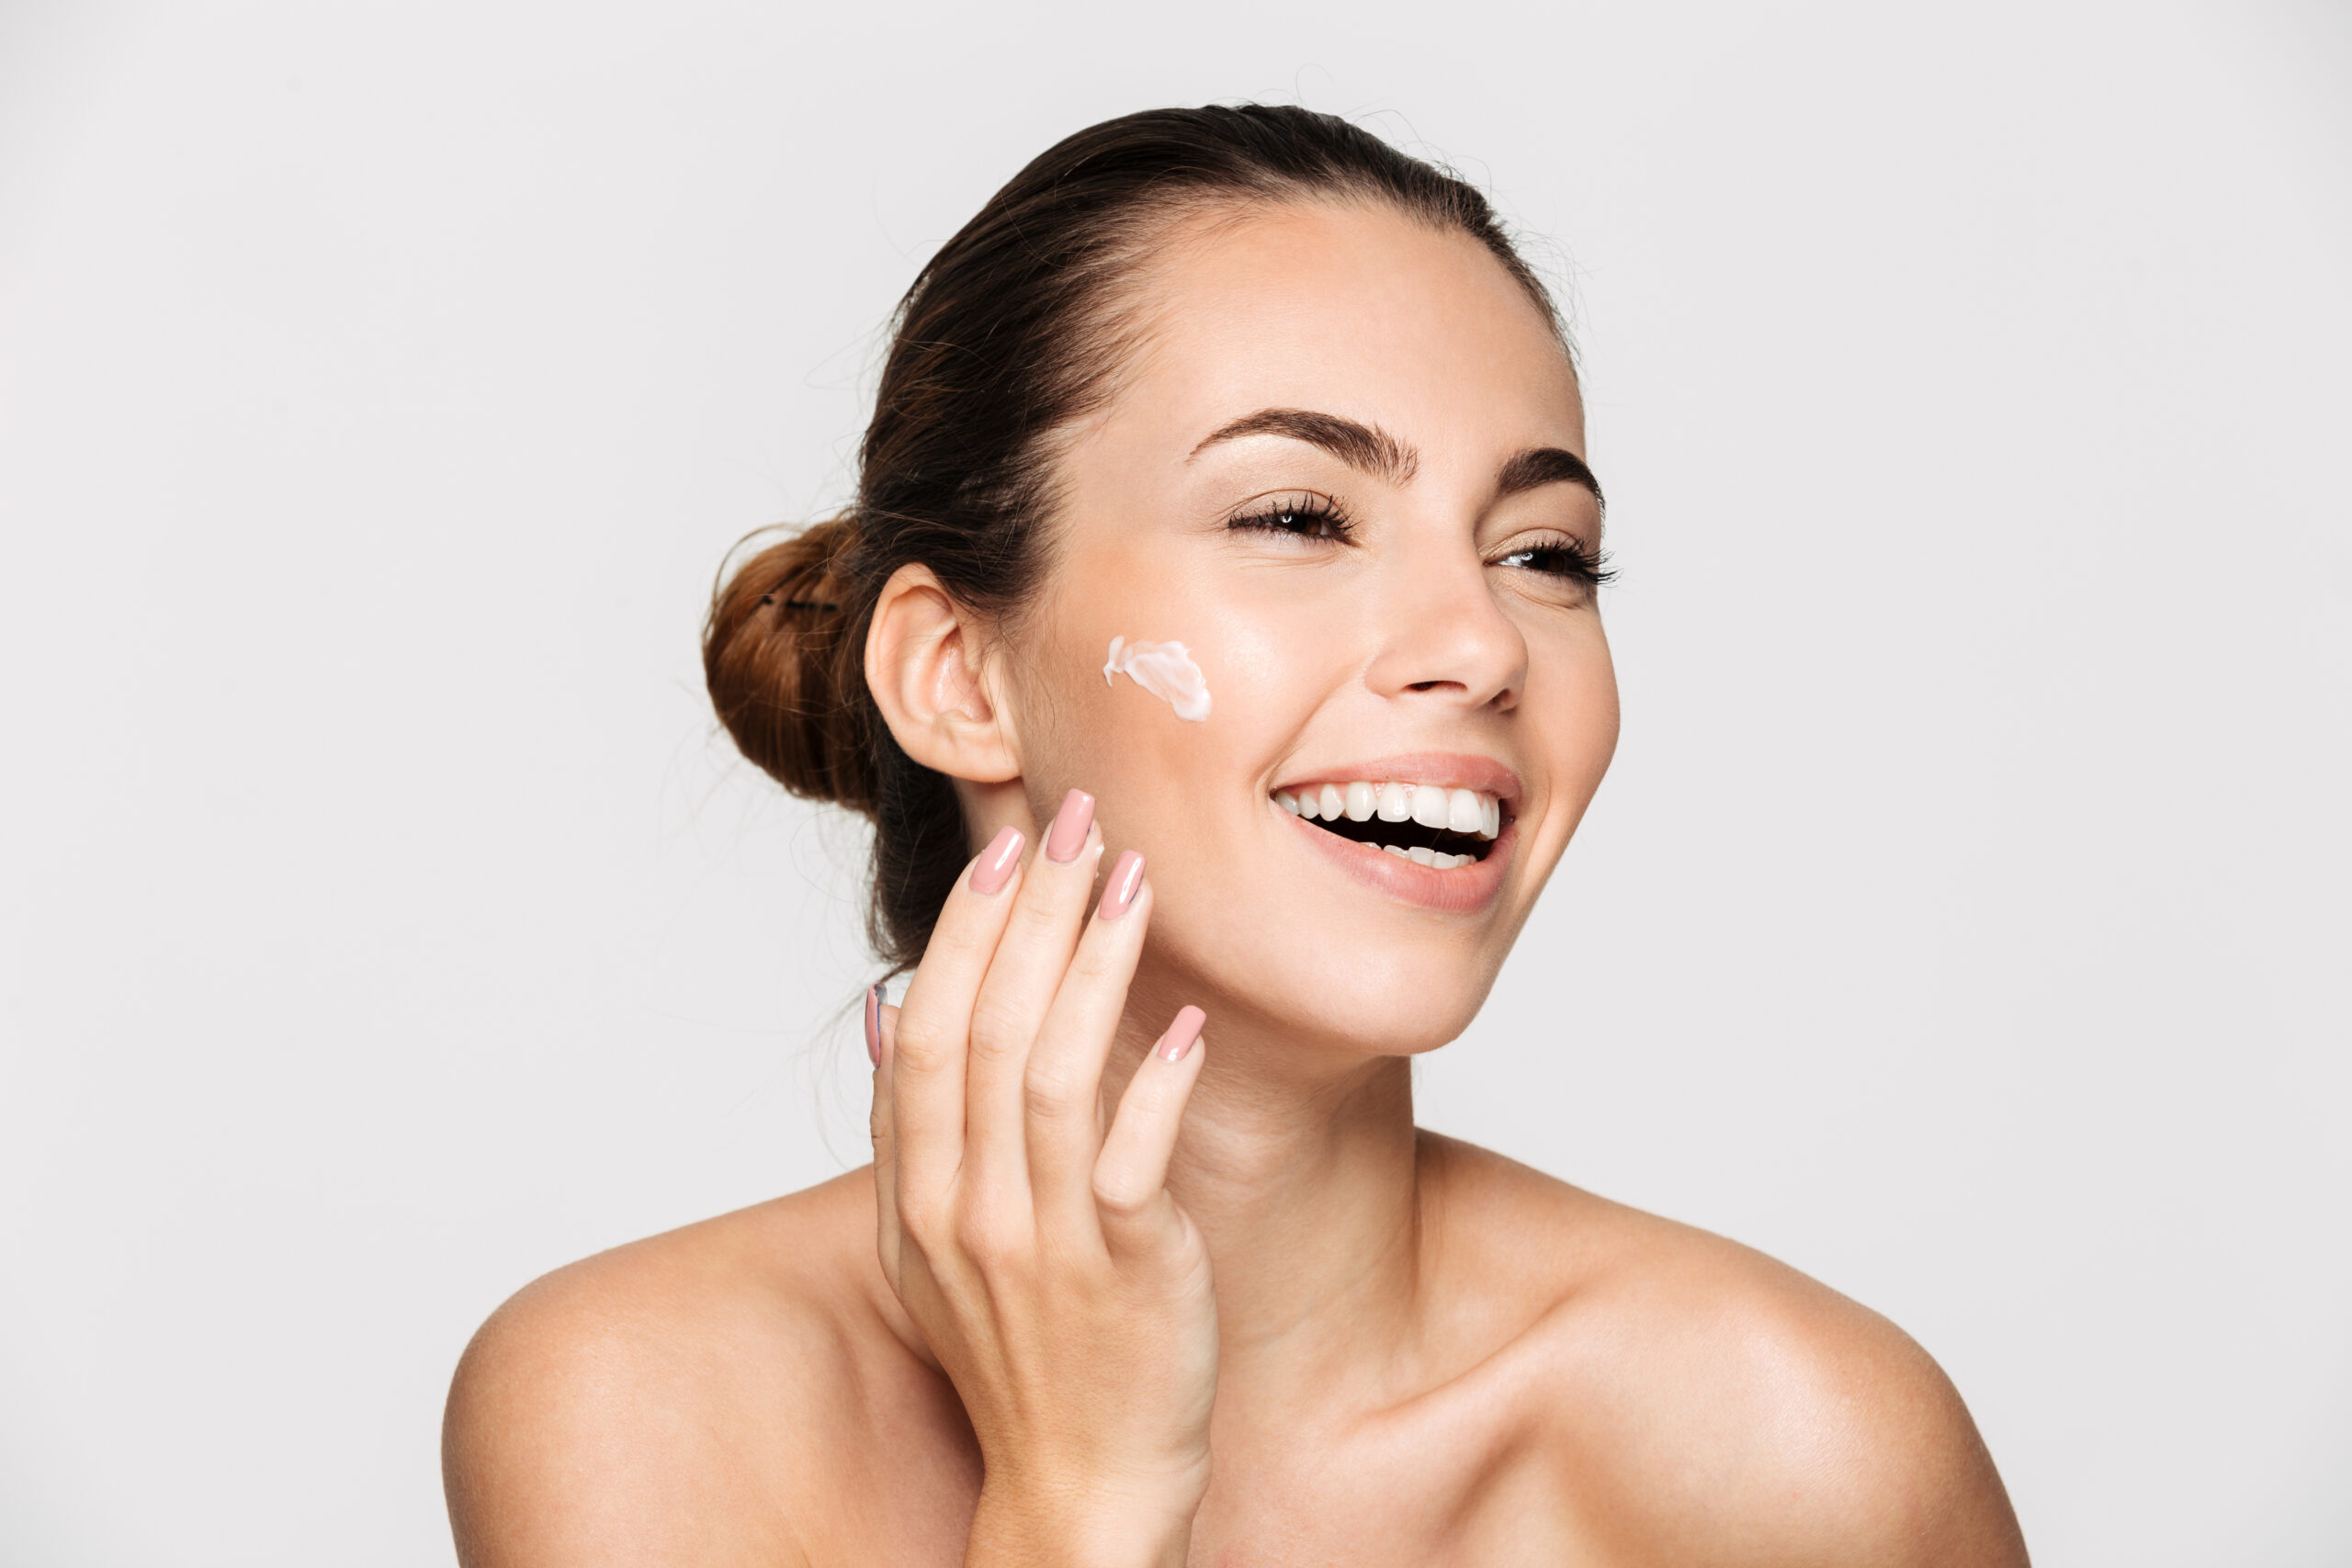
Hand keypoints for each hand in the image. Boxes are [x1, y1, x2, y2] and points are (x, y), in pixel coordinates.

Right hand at [868, 789, 1216, 1567]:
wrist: (1081, 1482)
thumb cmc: (1019, 1352)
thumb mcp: (927, 1244)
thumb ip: (904, 1126)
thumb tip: (884, 1006)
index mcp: (920, 1193)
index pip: (928, 1033)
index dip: (963, 934)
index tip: (1004, 849)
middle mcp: (968, 1210)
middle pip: (988, 1032)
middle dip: (1031, 916)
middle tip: (1077, 823)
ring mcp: (1044, 1241)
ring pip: (1055, 1075)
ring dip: (1094, 966)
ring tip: (1132, 882)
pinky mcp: (1125, 1270)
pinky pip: (1133, 1157)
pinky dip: (1157, 1082)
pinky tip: (1185, 1022)